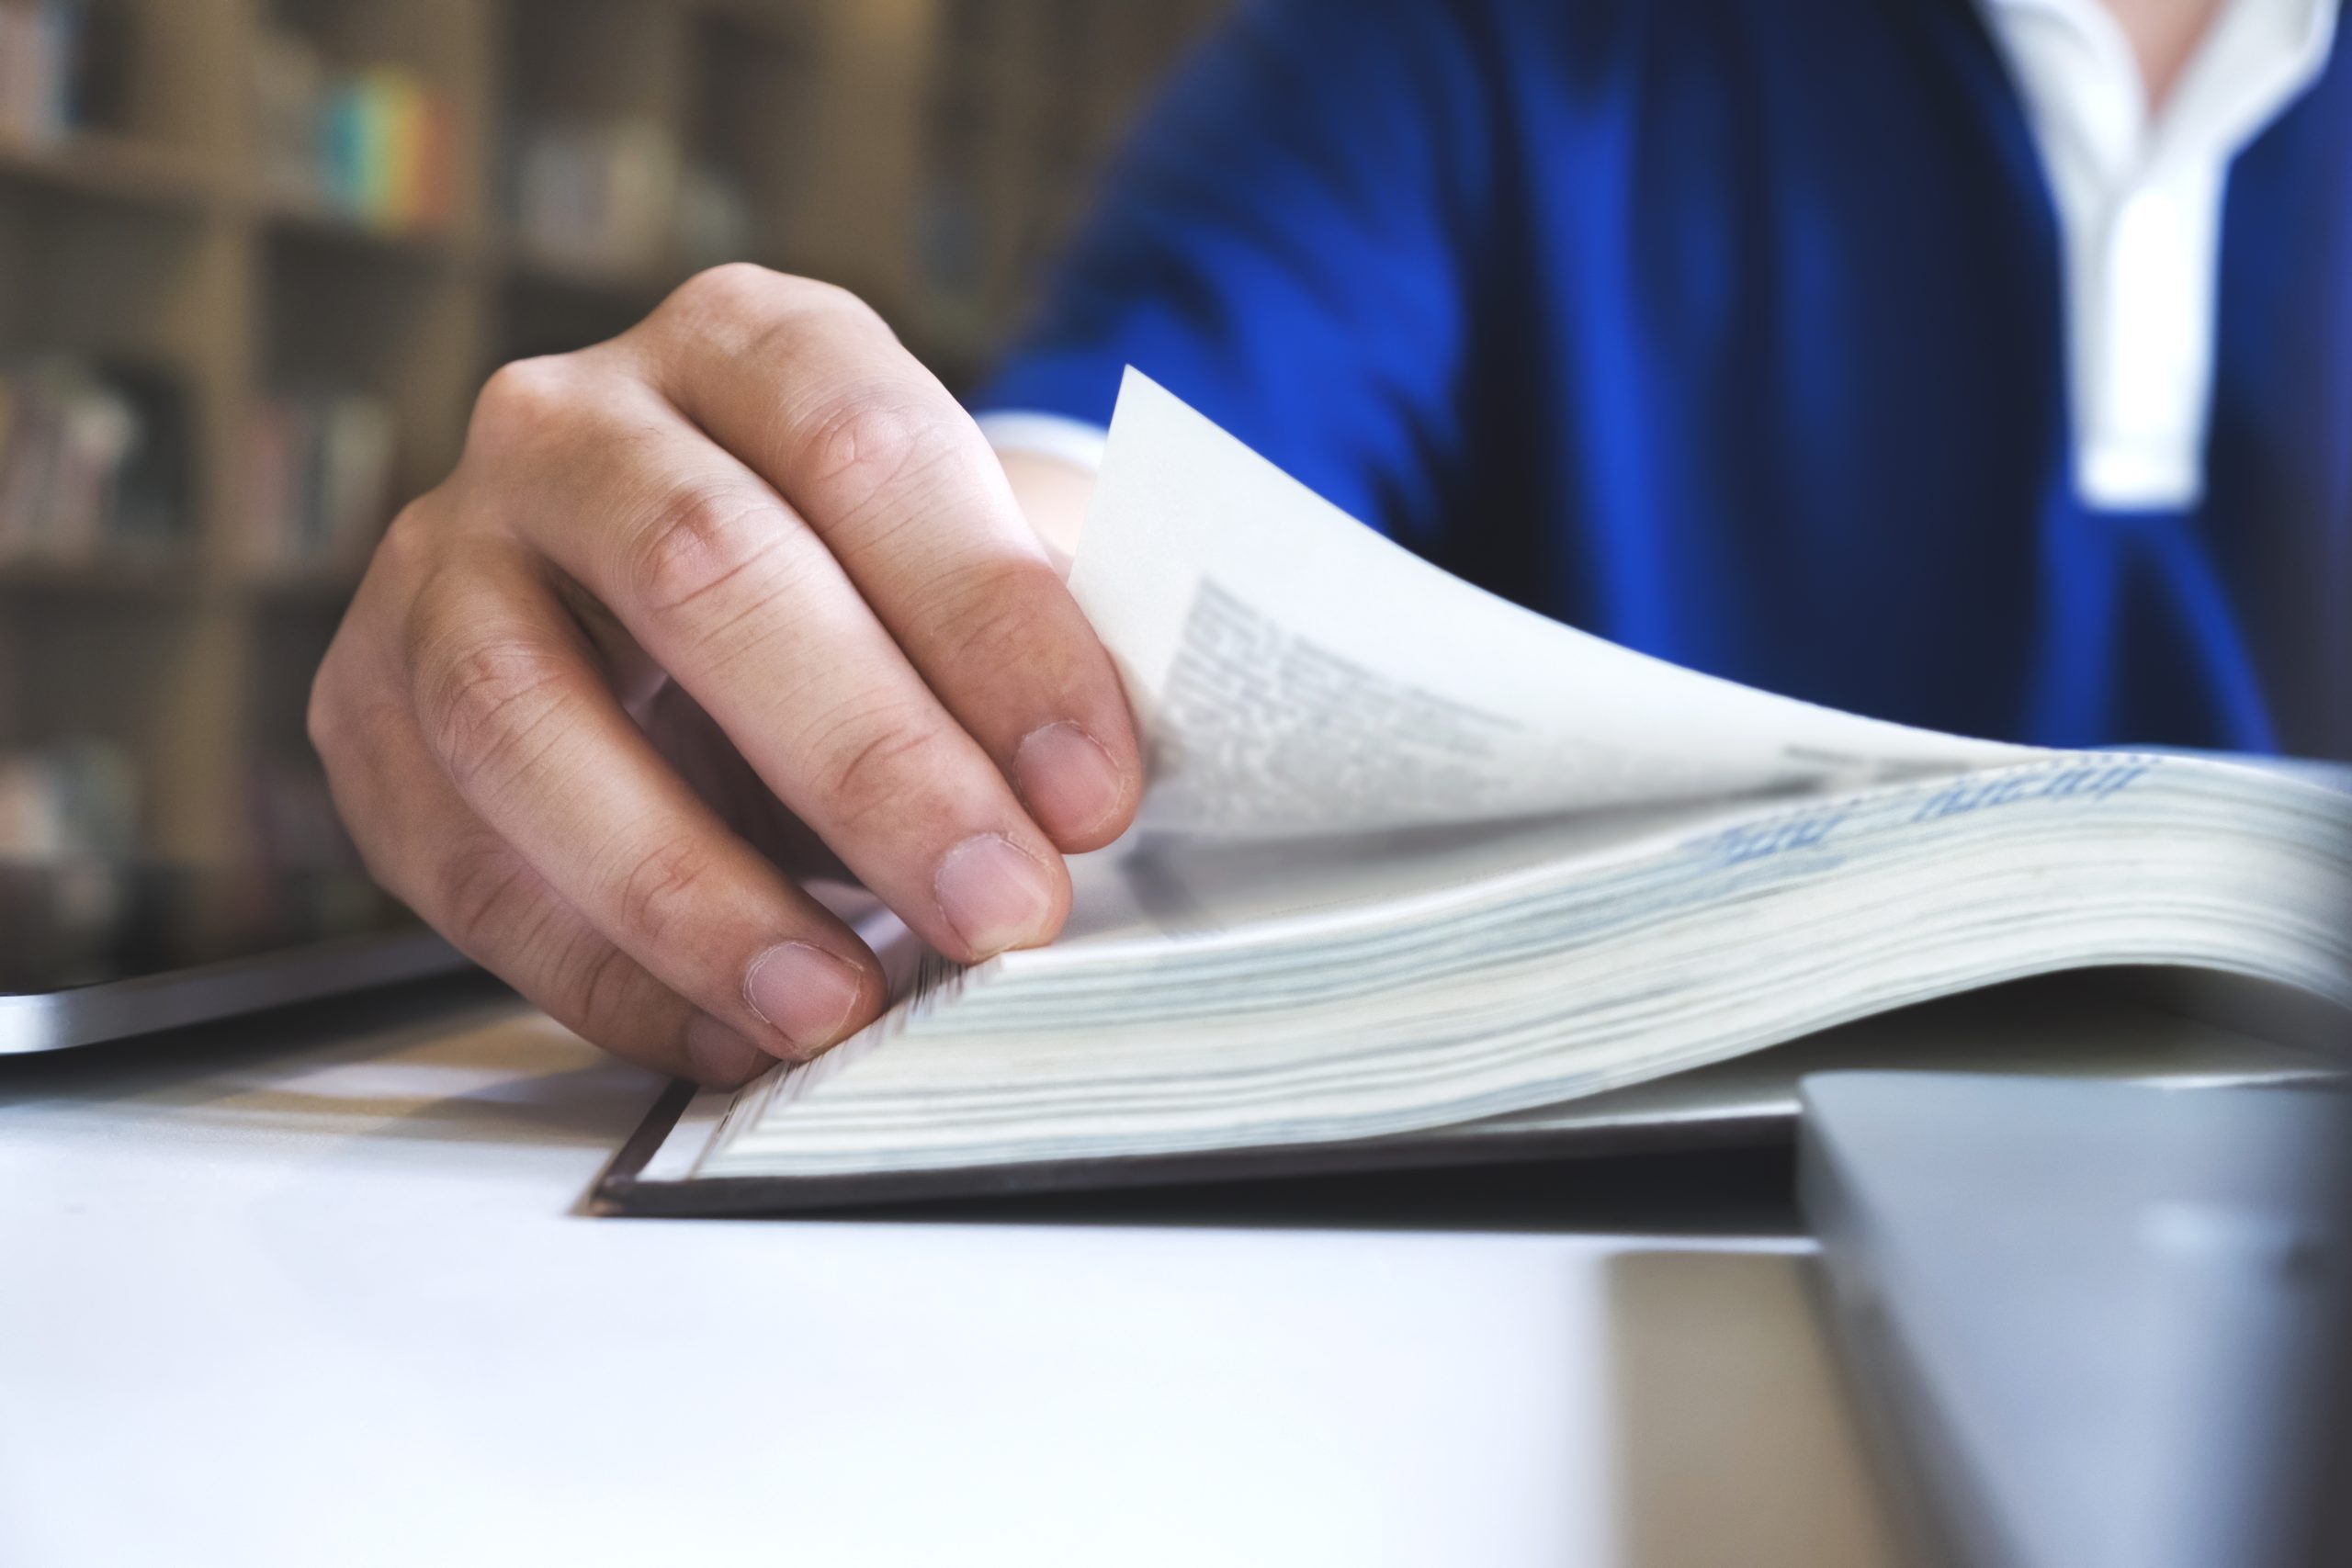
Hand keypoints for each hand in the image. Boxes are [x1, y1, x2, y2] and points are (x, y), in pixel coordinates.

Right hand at [310, 266, 1139, 1085]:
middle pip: (703, 569)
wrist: (708, 596)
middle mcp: (572, 426)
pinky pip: (457, 860)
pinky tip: (730, 1033)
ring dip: (694, 889)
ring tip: (839, 1006)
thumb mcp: (969, 569)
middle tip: (1002, 910)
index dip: (988, 626)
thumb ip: (1038, 644)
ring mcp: (443, 558)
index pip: (866, 449)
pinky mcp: (367, 708)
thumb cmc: (873, 589)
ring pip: (523, 719)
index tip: (1094, 793)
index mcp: (748, 344)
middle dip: (871, 763)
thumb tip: (1095, 802)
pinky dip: (599, 971)